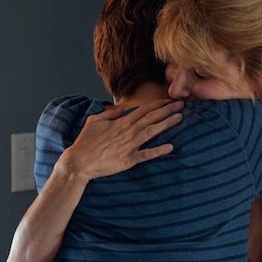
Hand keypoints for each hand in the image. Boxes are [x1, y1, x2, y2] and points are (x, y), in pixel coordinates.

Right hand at [57, 99, 183, 180]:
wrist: (79, 161)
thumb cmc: (85, 141)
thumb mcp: (94, 120)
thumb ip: (110, 113)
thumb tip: (121, 108)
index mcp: (121, 122)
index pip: (143, 110)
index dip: (157, 105)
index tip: (168, 100)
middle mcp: (128, 132)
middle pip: (151, 118)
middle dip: (167, 110)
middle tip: (182, 105)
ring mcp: (129, 146)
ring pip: (152, 132)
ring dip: (167, 124)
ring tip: (180, 118)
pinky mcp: (128, 160)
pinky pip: (146, 154)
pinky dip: (158, 151)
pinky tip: (170, 147)